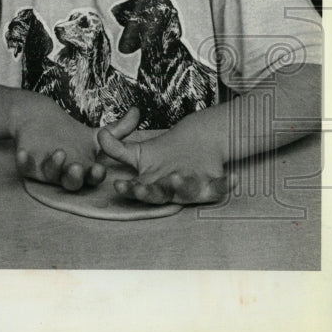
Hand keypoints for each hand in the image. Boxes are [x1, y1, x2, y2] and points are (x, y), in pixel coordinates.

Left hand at [12, 99, 139, 190]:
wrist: (39, 121)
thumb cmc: (69, 134)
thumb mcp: (96, 134)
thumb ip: (119, 128)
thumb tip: (138, 111)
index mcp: (84, 170)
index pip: (91, 178)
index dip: (94, 176)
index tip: (99, 169)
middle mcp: (65, 174)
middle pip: (71, 183)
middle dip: (74, 177)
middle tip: (77, 167)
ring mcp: (46, 170)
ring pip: (50, 175)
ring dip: (54, 166)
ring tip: (59, 153)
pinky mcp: (27, 164)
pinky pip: (24, 167)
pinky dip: (24, 161)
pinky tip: (23, 153)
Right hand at [97, 115, 234, 204]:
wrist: (195, 146)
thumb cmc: (163, 153)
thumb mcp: (137, 150)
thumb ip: (115, 146)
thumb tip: (98, 136)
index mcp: (152, 186)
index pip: (139, 191)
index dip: (130, 190)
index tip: (120, 184)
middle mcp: (171, 192)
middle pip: (161, 196)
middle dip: (153, 192)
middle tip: (146, 187)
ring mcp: (192, 190)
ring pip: (187, 193)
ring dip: (182, 187)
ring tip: (178, 176)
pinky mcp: (213, 188)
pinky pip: (220, 189)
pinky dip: (227, 185)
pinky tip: (233, 178)